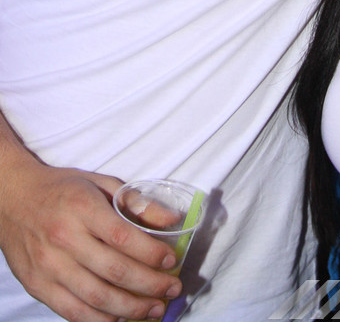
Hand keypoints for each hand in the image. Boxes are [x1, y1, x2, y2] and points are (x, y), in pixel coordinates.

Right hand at [0, 156, 181, 320]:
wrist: (12, 199)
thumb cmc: (62, 189)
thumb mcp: (100, 183)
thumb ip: (136, 202)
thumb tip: (172, 220)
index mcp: (82, 207)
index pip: (123, 237)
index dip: (151, 254)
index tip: (171, 261)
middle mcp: (64, 238)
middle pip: (114, 271)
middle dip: (150, 285)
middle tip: (172, 289)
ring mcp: (49, 266)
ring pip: (96, 297)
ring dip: (131, 309)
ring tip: (154, 310)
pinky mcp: (37, 286)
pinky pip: (72, 312)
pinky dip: (100, 320)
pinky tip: (120, 318)